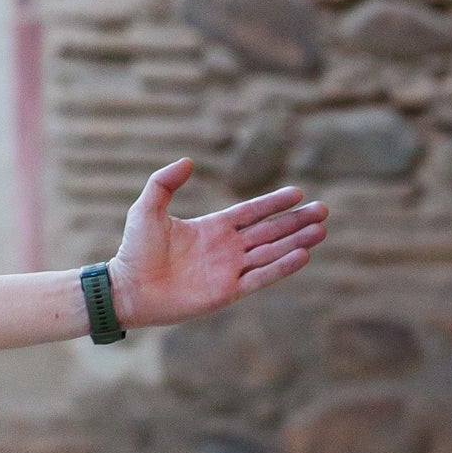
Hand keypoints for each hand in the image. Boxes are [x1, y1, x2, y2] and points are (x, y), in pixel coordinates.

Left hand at [108, 160, 326, 330]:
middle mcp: (225, 248)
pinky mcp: (228, 291)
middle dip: (296, 221)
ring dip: (296, 241)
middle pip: (269, 232)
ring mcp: (229, 270)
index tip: (299, 193)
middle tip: (323, 210)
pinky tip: (303, 255)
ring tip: (321, 230)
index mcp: (211, 228)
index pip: (251, 212)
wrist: (128, 289)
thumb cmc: (134, 250)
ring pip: (271, 253)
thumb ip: (164, 183)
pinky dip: (282, 266)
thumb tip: (187, 161)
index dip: (274, 203)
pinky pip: (261, 277)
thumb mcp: (147, 209)